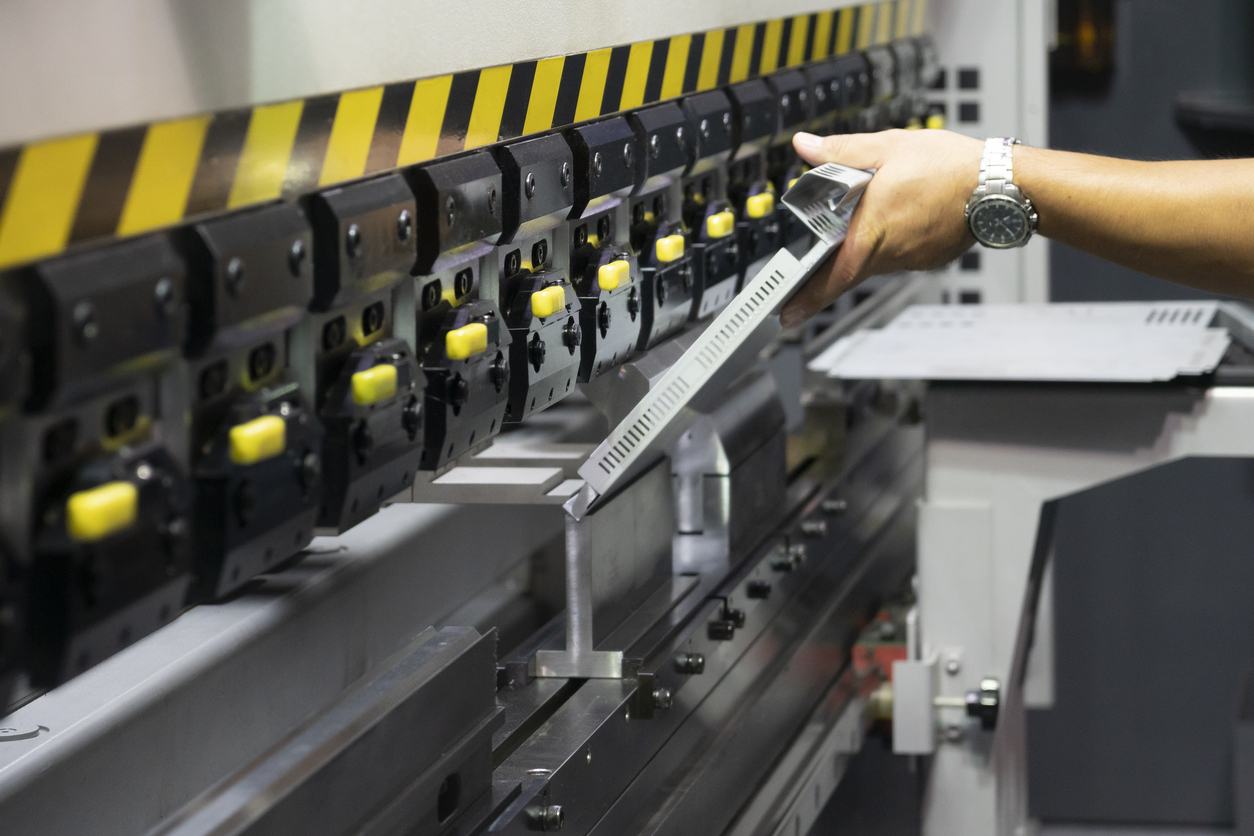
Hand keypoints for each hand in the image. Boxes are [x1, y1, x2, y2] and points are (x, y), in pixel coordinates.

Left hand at [780, 129, 982, 326]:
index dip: (806, 298)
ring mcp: (911, 259)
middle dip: (829, 270)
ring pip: (876, 259)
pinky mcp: (929, 257)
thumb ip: (841, 151)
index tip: (787, 315)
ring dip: (867, 244)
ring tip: (876, 215)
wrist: (1000, 184)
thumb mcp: (887, 147)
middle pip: (849, 269)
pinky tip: (902, 216)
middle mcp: (890, 253)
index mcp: (871, 232)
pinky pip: (900, 253)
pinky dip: (893, 240)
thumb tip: (807, 147)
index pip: (831, 277)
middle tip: (809, 276)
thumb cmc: (949, 168)